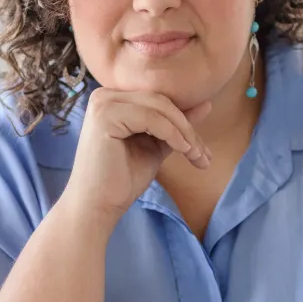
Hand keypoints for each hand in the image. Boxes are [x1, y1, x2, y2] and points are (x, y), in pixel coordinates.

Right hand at [67, 88, 212, 222]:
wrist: (97, 206)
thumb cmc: (122, 179)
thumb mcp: (156, 146)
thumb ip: (175, 126)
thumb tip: (205, 105)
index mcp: (115, 99)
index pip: (158, 101)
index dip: (184, 122)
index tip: (202, 149)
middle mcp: (105, 95)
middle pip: (161, 102)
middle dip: (188, 128)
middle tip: (203, 155)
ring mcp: (103, 103)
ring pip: (159, 108)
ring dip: (184, 133)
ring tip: (197, 156)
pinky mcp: (105, 115)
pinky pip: (151, 118)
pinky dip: (172, 134)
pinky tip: (183, 151)